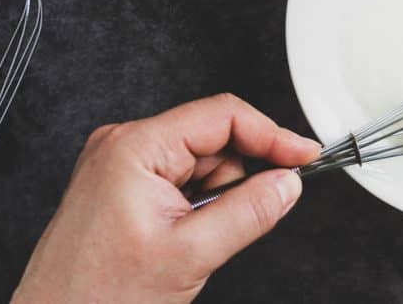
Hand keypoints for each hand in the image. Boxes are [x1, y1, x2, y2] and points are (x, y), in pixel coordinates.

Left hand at [12, 94, 320, 303]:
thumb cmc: (97, 297)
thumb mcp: (190, 254)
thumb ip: (249, 212)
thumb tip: (287, 183)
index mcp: (135, 146)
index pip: (223, 116)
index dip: (272, 135)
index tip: (304, 155)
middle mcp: (125, 145)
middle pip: (216, 138)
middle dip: (237, 178)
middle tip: (232, 220)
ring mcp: (123, 163)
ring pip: (204, 161)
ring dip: (217, 196)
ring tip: (192, 238)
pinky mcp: (125, 183)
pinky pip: (185, 178)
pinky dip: (199, 204)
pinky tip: (182, 234)